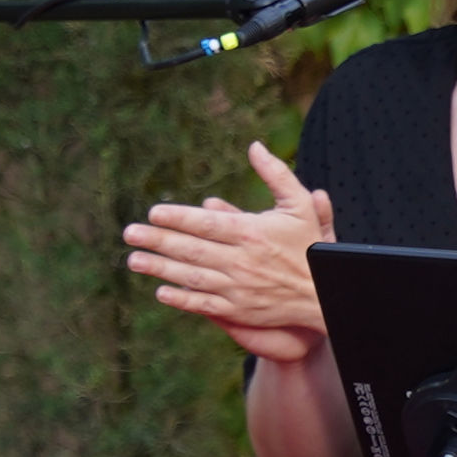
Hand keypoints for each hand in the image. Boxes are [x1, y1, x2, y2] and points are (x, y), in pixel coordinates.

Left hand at [128, 141, 334, 361]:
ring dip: (160, 268)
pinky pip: (204, 305)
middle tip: (129, 233)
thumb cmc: (311, 246)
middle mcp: (242, 261)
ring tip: (134, 260)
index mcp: (252, 232)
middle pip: (192, 249)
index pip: (206, 224)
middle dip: (158, 241)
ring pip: (192, 277)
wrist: (326, 294)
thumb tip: (255, 146)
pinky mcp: (240, 310)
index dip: (178, 218)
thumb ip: (276, 174)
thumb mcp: (300, 204)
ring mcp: (239, 288)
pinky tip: (161, 292)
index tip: (153, 212)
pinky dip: (182, 299)